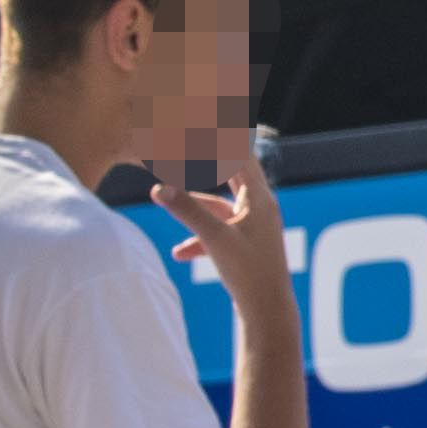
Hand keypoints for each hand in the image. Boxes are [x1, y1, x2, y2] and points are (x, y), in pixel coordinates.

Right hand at [146, 110, 283, 275]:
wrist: (267, 314)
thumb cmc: (249, 275)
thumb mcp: (215, 240)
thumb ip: (187, 211)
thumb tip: (159, 187)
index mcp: (260, 198)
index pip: (238, 153)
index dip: (219, 134)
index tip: (202, 113)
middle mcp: (260, 208)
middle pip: (228, 173)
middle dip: (203, 159)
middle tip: (184, 137)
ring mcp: (253, 227)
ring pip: (219, 205)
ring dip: (192, 204)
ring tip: (161, 195)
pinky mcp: (246, 246)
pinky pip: (218, 231)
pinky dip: (198, 237)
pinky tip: (179, 254)